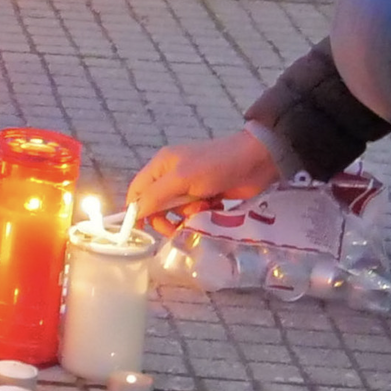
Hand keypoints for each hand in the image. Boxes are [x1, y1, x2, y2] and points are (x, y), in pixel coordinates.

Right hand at [130, 126, 285, 223]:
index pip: (137, 190)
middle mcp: (172, 176)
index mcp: (161, 165)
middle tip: (176, 228)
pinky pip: (194, 213)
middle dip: (165, 217)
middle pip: (156, 205)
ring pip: (177, 211)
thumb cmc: (215, 165)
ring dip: (187, 216)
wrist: (256, 161)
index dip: (136, 210)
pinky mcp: (207, 196)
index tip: (141, 230)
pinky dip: (201, 215)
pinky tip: (213, 209)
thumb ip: (156, 196)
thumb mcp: (182, 179)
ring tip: (202, 210)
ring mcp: (190, 186)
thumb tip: (134, 212)